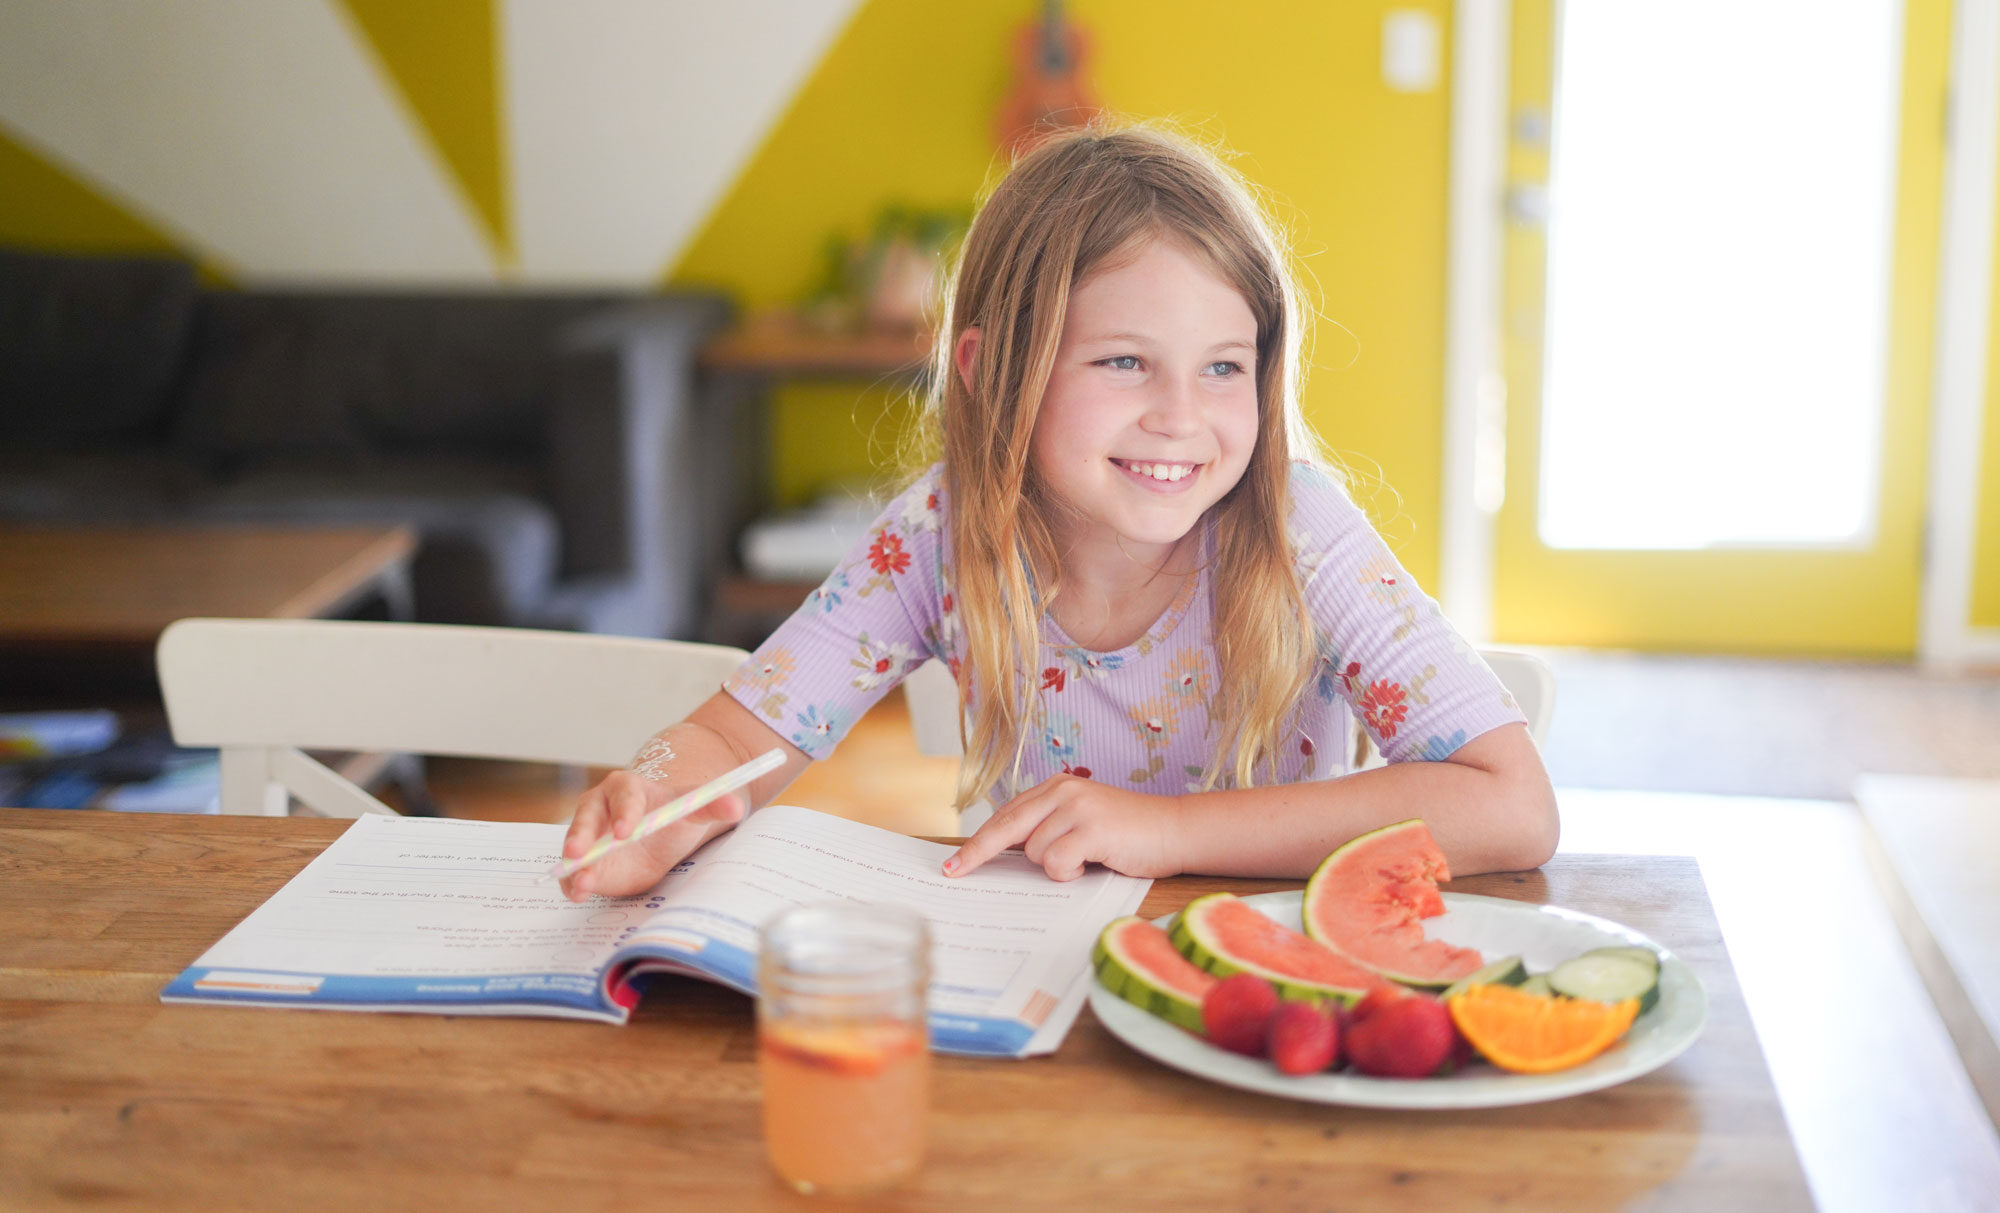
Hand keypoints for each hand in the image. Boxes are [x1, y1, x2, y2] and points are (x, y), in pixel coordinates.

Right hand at [557, 768, 746, 901]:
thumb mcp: (694, 808)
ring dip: (575, 866)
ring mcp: (589, 838)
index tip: (626, 832)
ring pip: (577, 849)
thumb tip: (737, 806)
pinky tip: (578, 893)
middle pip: (585, 820)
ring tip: (580, 883)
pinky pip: (574, 873)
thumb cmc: (673, 812)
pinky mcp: (587, 864)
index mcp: (625, 787)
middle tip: (578, 853)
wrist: (662, 833)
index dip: (623, 813)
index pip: (622, 797)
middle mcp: (598, 809)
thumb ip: (713, 805)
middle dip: (581, 837)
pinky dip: (573, 883)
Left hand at [943, 774, 1183, 880]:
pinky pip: (1057, 862)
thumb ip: (1048, 830)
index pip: (1006, 816)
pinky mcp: (1092, 828)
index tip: (955, 863)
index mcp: (1057, 787)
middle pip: (1005, 827)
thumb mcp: (1081, 824)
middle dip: (978, 853)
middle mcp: (1063, 791)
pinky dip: (1070, 872)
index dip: (979, 842)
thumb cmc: (1128, 835)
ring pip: (1035, 852)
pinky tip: (1094, 862)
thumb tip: (1004, 854)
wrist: (1176, 830)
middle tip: (954, 872)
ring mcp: (1077, 807)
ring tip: (1087, 859)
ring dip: (1056, 867)